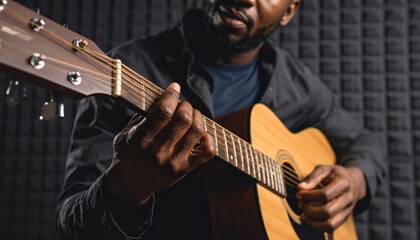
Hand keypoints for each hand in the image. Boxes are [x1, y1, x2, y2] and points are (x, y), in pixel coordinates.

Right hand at [105, 82, 214, 206]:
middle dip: (185, 105)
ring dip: (197, 116)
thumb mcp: (126, 133)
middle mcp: (157, 152)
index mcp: (140, 140)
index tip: (174, 87)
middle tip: (182, 105)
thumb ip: (143, 115)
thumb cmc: (129, 153)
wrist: (130, 184)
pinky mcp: (185, 170)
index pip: (163, 112)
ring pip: (196, 131)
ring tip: (191, 115)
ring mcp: (173, 162)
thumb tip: (163, 95)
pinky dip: (208, 137)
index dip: (172, 95)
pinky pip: (208, 151)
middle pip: (183, 119)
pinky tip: (199, 133)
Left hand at [296, 165, 365, 231]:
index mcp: (343, 183)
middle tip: (300, 203)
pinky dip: (318, 226)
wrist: (355, 182)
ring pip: (330, 224)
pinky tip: (309, 219)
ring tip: (304, 213)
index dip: (308, 196)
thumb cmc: (335, 174)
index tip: (299, 194)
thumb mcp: (325, 169)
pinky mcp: (344, 218)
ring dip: (313, 221)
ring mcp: (348, 210)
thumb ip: (312, 177)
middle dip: (309, 209)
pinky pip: (331, 228)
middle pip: (327, 211)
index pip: (324, 195)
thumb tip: (300, 187)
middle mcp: (348, 199)